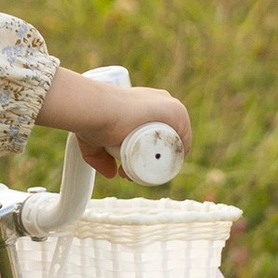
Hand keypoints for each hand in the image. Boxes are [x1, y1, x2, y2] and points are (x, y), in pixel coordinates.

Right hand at [36, 67, 192, 181]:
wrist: (95, 109)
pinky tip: (163, 169)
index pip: (159, 136)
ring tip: (137, 174)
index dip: (146, 157)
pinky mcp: (176, 112)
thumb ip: (100, 157)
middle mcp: (163, 102)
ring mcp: (171, 106)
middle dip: (152, 163)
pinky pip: (184, 143)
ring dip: (163, 164)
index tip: (125, 168)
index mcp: (149, 104)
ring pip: (174, 146)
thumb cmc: (93, 118)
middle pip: (166, 143)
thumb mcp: (96, 141)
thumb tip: (110, 173)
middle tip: (128, 173)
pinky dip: (178, 158)